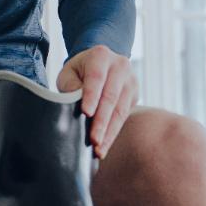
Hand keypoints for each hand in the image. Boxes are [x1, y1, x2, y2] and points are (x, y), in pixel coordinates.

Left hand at [56, 46, 136, 160]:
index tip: (86, 113)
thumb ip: (71, 87)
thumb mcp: (69, 73)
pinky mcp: (135, 95)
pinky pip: (124, 117)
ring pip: (120, 110)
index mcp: (101, 55)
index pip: (96, 78)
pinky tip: (105, 145)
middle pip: (110, 97)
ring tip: (99, 149)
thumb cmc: (80, 71)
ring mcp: (131, 81)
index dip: (91, 96)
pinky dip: (113, 132)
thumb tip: (77, 108)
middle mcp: (120, 66)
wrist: (101, 64)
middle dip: (101, 122)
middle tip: (93, 140)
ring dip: (109, 132)